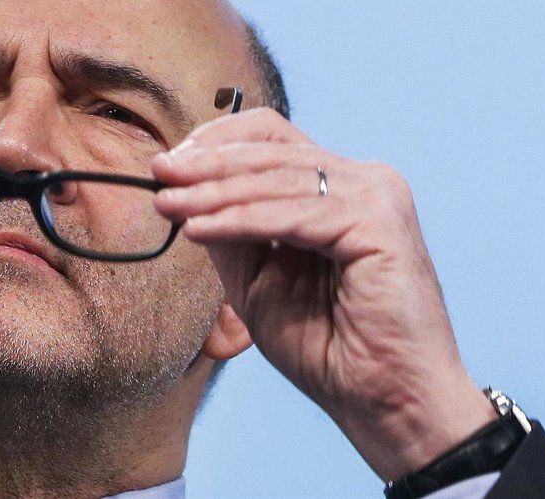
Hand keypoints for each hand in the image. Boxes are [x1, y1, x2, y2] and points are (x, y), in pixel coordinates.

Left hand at [153, 108, 494, 479]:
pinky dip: (241, 219)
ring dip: (214, 192)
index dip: (217, 143)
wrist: (384, 406)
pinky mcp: (381, 225)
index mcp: (340, 188)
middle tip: (159, 176)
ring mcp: (377, 198)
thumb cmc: (330, 351)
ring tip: (170, 205)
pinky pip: (293, 215)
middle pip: (271, 150)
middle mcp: (364, 182)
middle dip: (206, 165)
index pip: (273, 138)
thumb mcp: (258, 281)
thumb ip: (231, 232)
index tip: (169, 166)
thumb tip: (184, 191)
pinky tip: (200, 229)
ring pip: (277, 179)